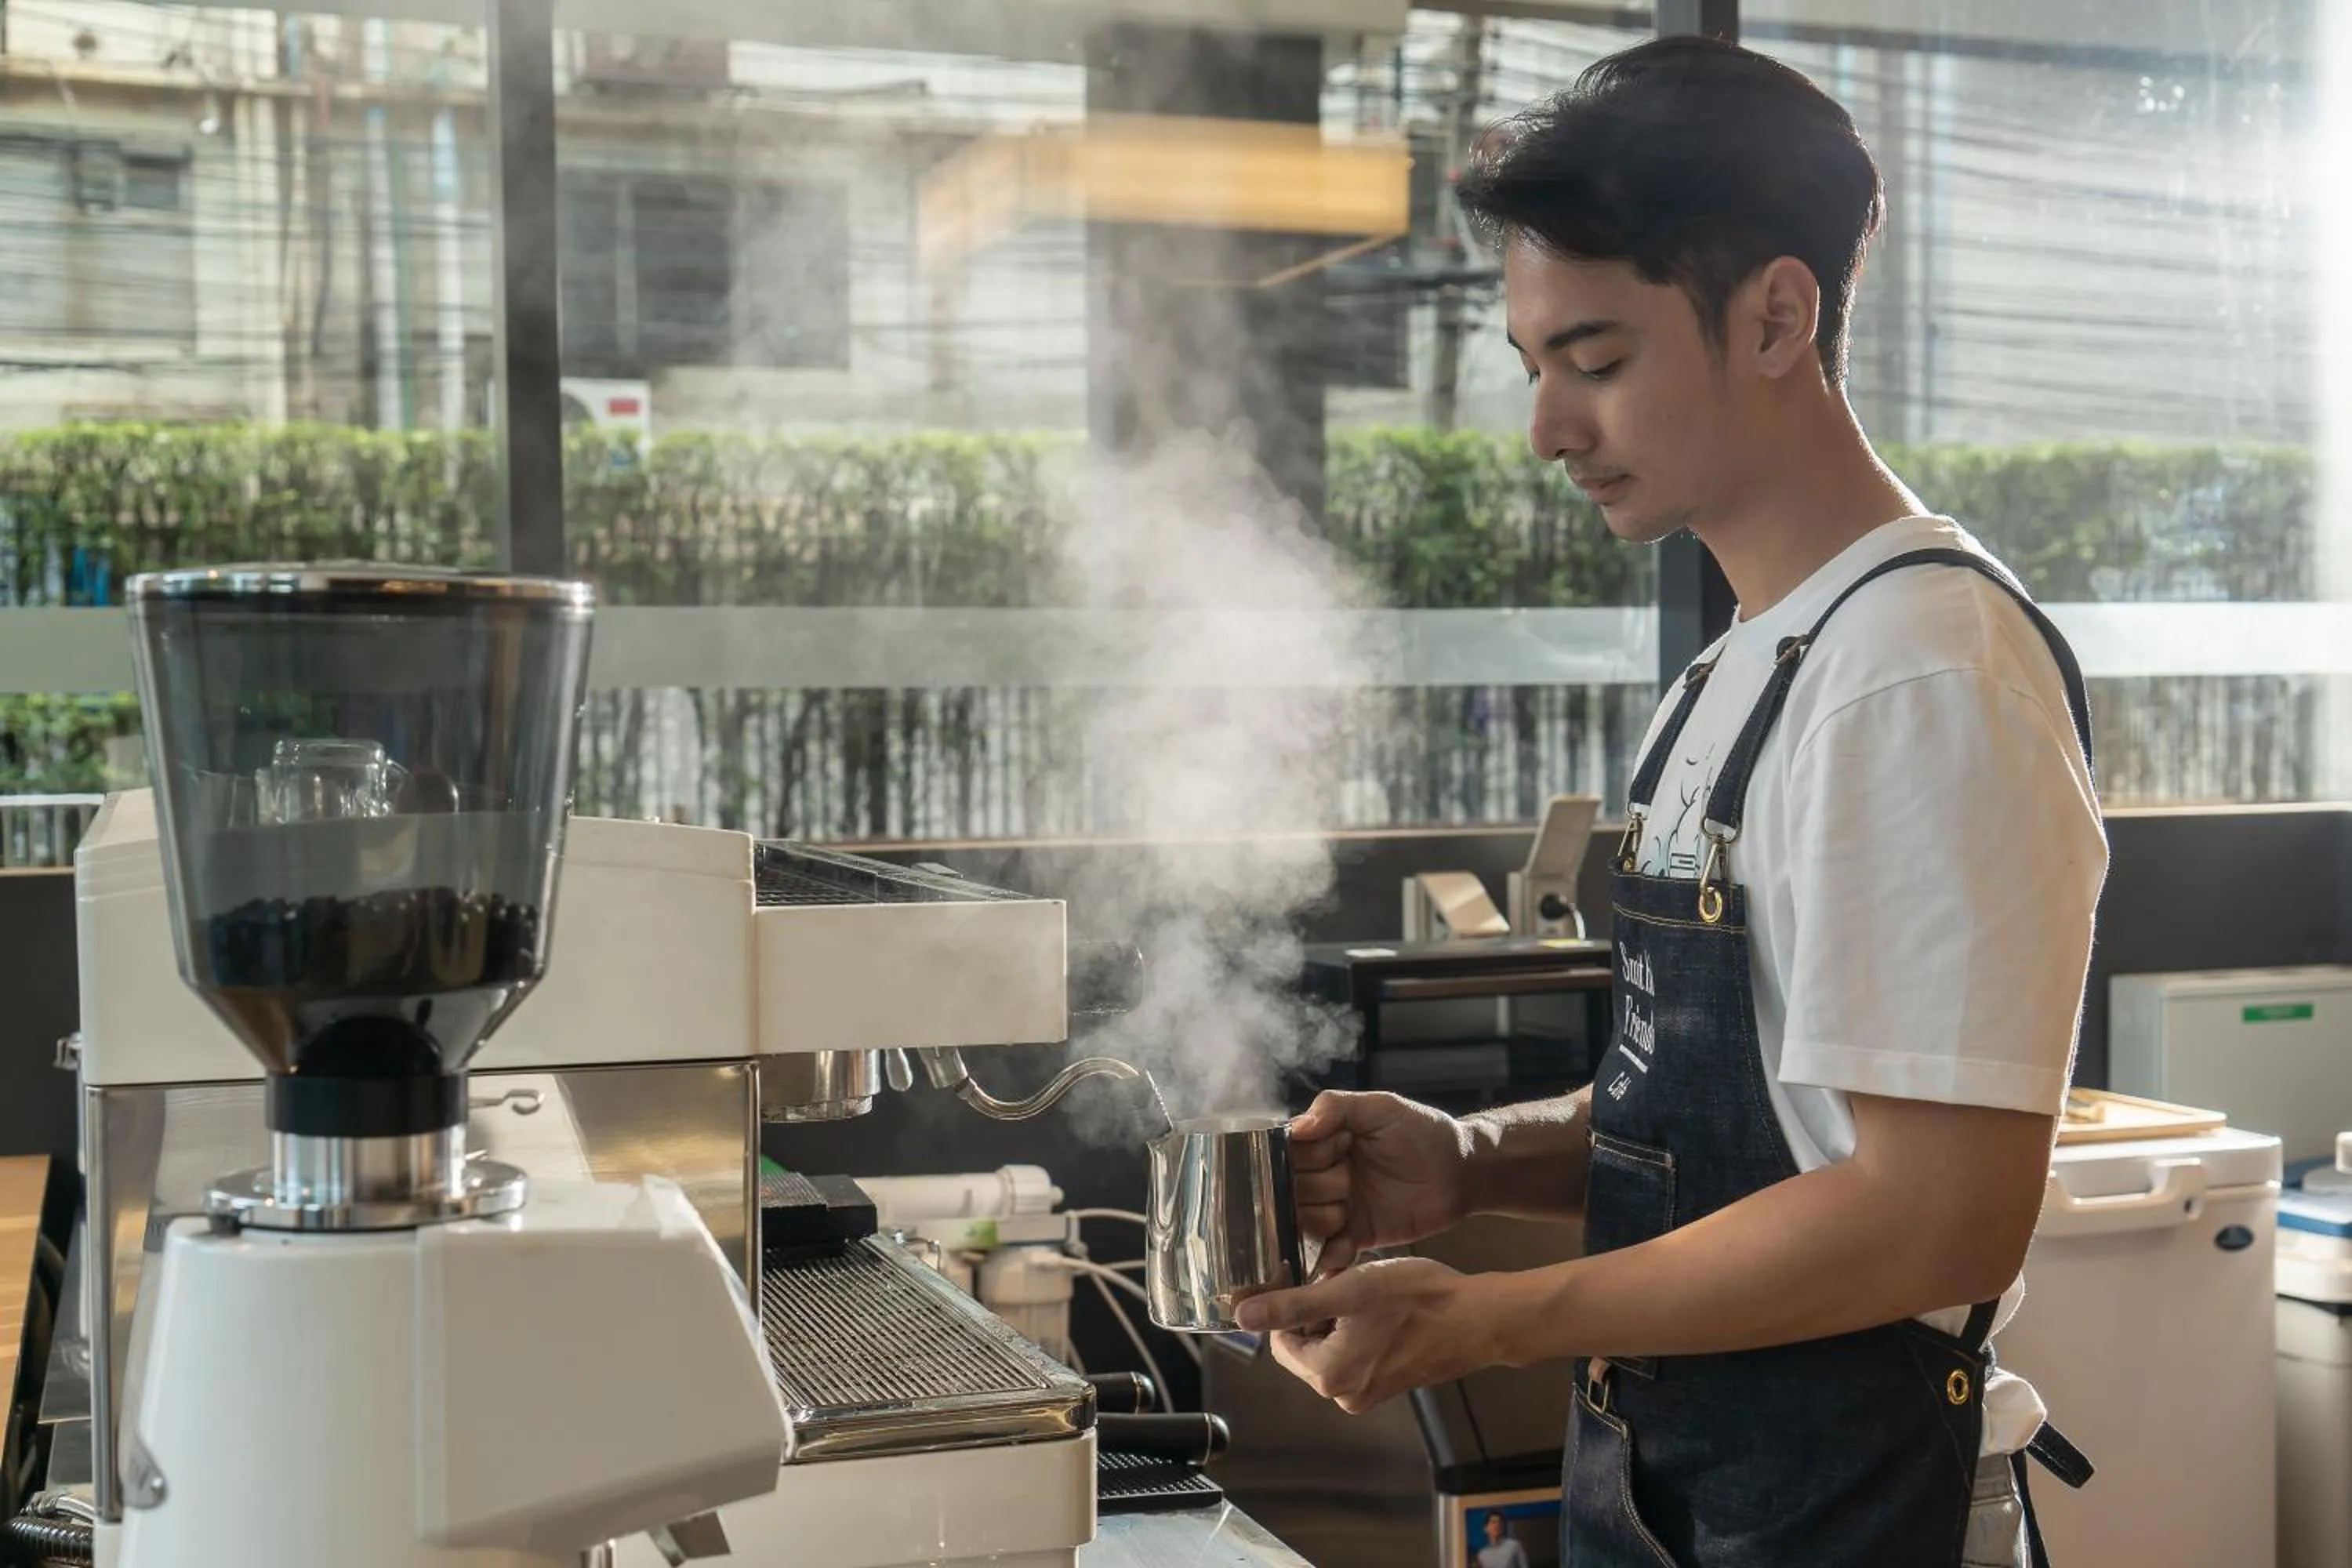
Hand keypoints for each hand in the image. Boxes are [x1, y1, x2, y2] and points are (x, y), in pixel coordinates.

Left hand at [1233, 1256, 1500, 1413]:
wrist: (1479, 1320)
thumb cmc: (1418, 1301)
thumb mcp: (1348, 1291)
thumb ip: (1292, 1305)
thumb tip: (1242, 1315)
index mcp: (1328, 1376)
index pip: (1280, 1341)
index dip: (1291, 1304)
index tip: (1309, 1276)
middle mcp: (1345, 1394)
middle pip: (1305, 1344)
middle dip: (1318, 1310)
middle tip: (1344, 1281)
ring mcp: (1369, 1392)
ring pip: (1332, 1344)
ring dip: (1339, 1314)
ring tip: (1365, 1290)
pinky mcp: (1389, 1383)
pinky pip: (1357, 1352)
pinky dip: (1360, 1326)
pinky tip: (1382, 1305)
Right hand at [1290, 1091, 1473, 1273]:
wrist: (1461, 1171)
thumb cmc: (1421, 1131)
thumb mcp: (1379, 1107)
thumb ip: (1335, 1107)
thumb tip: (1296, 1127)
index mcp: (1324, 1141)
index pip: (1288, 1154)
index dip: (1307, 1157)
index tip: (1333, 1152)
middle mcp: (1325, 1175)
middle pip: (1292, 1191)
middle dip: (1318, 1186)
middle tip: (1349, 1177)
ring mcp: (1340, 1208)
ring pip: (1305, 1222)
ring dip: (1323, 1217)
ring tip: (1350, 1206)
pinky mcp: (1358, 1236)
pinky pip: (1331, 1253)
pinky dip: (1329, 1257)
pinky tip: (1342, 1246)